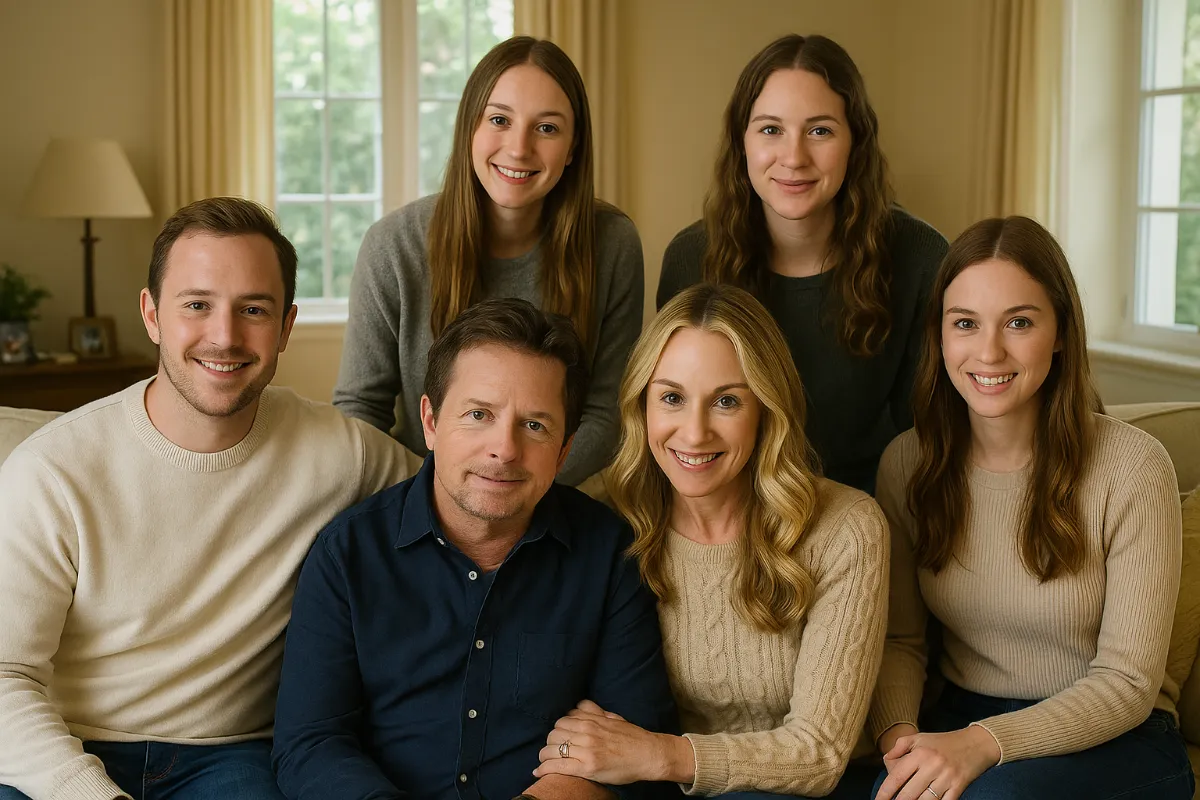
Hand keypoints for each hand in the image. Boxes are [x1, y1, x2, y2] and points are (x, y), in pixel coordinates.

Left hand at [533, 699, 691, 784]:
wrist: (649, 754)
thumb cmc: (631, 737)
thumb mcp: (612, 717)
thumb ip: (593, 710)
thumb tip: (579, 704)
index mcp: (591, 720)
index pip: (561, 721)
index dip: (557, 731)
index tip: (559, 738)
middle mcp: (586, 732)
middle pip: (554, 734)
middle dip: (550, 743)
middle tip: (553, 750)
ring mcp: (587, 750)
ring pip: (552, 749)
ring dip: (545, 755)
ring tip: (547, 761)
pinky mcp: (588, 767)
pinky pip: (558, 766)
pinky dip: (544, 768)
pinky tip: (538, 772)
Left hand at [874, 725, 1000, 799]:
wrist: (976, 744)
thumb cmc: (943, 742)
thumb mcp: (919, 738)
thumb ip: (899, 747)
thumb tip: (886, 760)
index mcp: (920, 754)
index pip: (897, 776)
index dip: (885, 791)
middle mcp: (932, 766)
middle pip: (909, 793)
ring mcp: (947, 779)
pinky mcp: (958, 788)